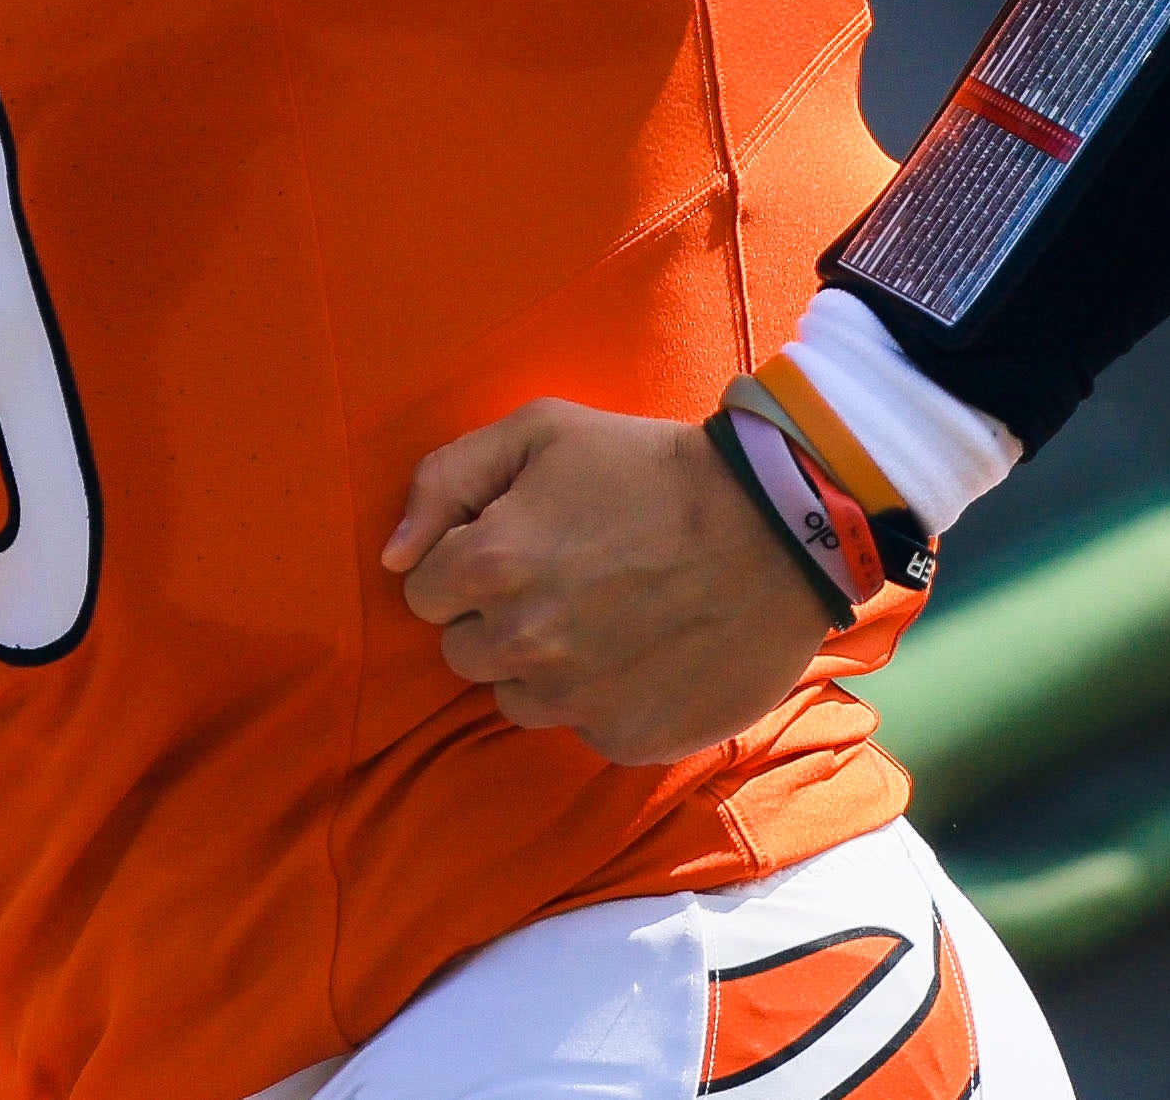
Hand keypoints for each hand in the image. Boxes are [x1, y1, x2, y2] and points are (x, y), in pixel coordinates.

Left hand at [385, 396, 836, 764]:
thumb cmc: (649, 467)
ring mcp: (576, 699)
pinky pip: (582, 726)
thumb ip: (446, 480)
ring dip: (541, 665)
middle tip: (562, 578)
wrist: (777, 525)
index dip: (464, 565)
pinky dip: (600, 697)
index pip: (422, 592)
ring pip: (515, 698)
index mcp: (489, 565)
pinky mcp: (627, 738)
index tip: (516, 544)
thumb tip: (391, 557)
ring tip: (602, 615)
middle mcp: (522, 643)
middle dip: (495, 617)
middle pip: (462, 651)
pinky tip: (641, 649)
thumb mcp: (541, 430)